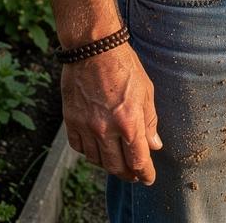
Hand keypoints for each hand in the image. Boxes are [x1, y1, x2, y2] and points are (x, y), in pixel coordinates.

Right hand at [61, 42, 162, 183]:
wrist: (94, 48)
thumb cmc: (124, 65)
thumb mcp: (145, 90)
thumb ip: (150, 120)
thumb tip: (154, 144)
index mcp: (129, 122)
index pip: (138, 161)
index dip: (144, 173)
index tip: (148, 178)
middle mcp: (106, 129)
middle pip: (116, 167)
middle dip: (128, 174)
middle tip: (134, 174)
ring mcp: (86, 126)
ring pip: (97, 160)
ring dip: (108, 164)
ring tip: (116, 160)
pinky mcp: (71, 121)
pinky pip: (79, 147)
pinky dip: (89, 151)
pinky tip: (96, 147)